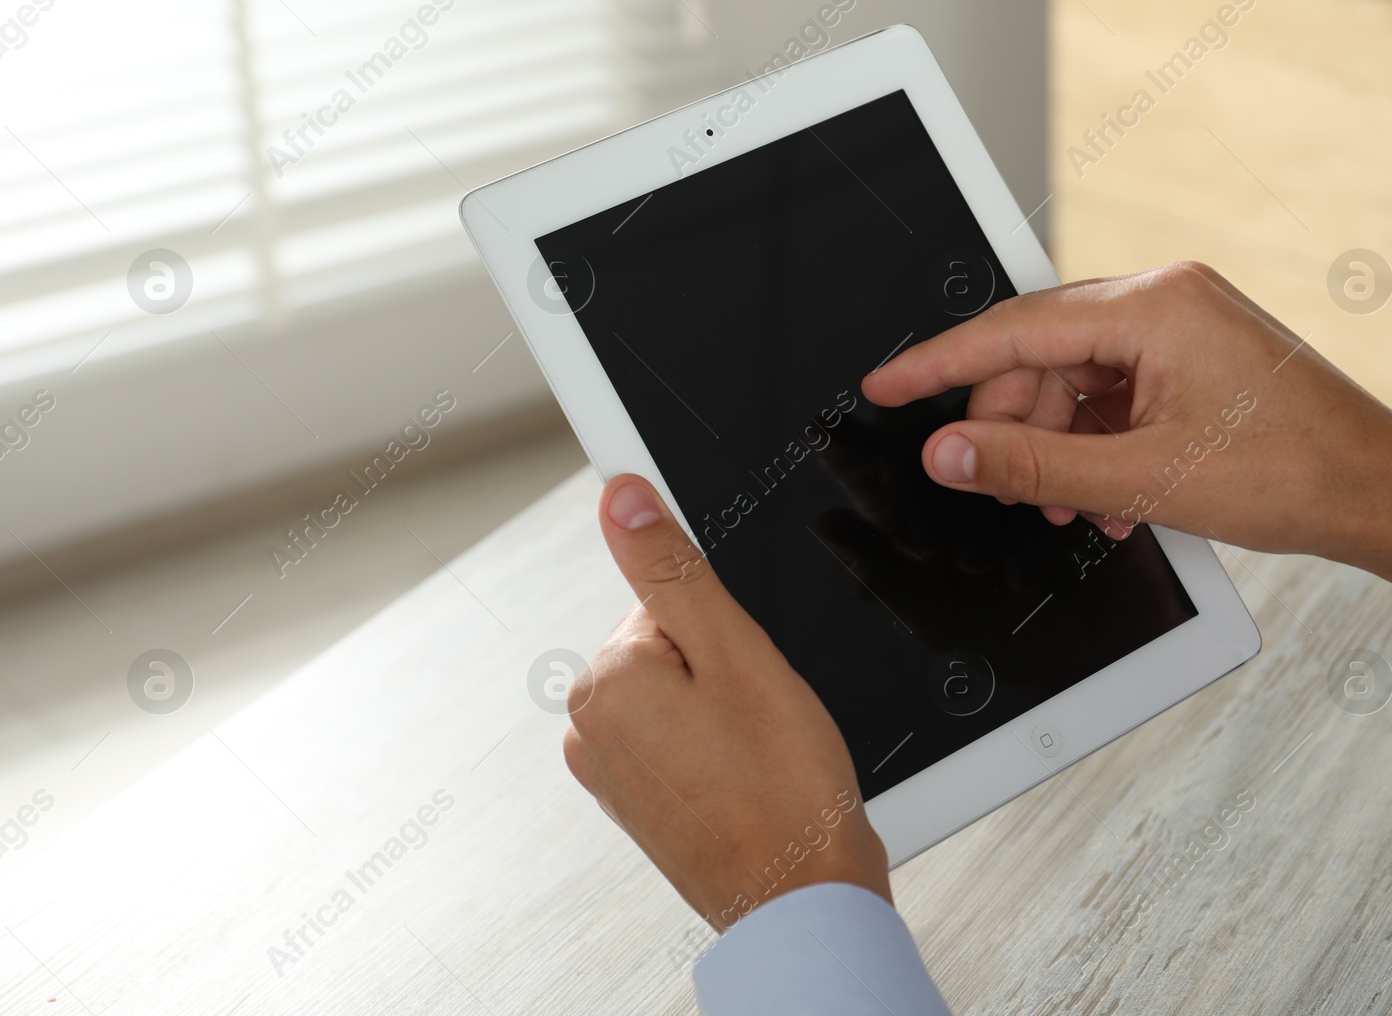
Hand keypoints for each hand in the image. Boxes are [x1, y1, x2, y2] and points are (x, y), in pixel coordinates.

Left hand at [563, 475, 892, 930]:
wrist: (801, 897)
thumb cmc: (782, 790)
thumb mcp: (736, 653)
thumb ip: (672, 568)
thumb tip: (621, 496)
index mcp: (605, 680)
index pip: (672, 599)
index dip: (730, 629)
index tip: (752, 678)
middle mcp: (590, 727)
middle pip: (675, 646)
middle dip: (727, 668)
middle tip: (764, 718)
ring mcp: (611, 771)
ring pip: (683, 694)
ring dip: (727, 710)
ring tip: (760, 754)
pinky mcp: (639, 802)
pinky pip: (682, 740)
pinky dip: (719, 749)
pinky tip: (750, 776)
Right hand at [862, 262, 1391, 620]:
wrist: (1383, 494)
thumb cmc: (1296, 474)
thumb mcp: (1142, 477)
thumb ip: (1030, 464)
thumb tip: (951, 454)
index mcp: (1154, 306)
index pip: (1011, 328)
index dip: (937, 364)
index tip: (886, 386)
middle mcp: (1166, 300)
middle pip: (1038, 355)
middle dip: (1013, 425)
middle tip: (999, 484)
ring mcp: (1182, 326)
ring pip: (1072, 379)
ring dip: (1057, 444)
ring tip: (1069, 503)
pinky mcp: (1192, 357)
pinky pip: (1112, 392)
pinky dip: (1096, 442)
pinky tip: (1106, 493)